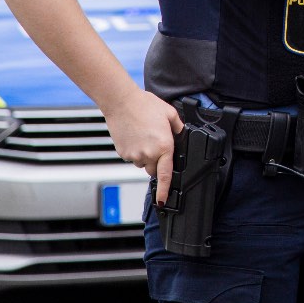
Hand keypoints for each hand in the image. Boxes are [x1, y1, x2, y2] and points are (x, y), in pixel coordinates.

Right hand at [102, 90, 183, 205]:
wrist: (121, 102)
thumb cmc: (145, 105)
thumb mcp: (170, 114)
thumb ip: (178, 128)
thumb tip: (181, 136)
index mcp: (164, 146)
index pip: (166, 174)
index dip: (165, 190)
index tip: (164, 200)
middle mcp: (149, 154)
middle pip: (154, 169)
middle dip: (157, 162)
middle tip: (156, 143)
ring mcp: (134, 155)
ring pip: (143, 163)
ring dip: (146, 156)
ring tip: (144, 135)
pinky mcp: (123, 153)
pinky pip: (132, 158)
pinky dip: (135, 151)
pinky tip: (136, 136)